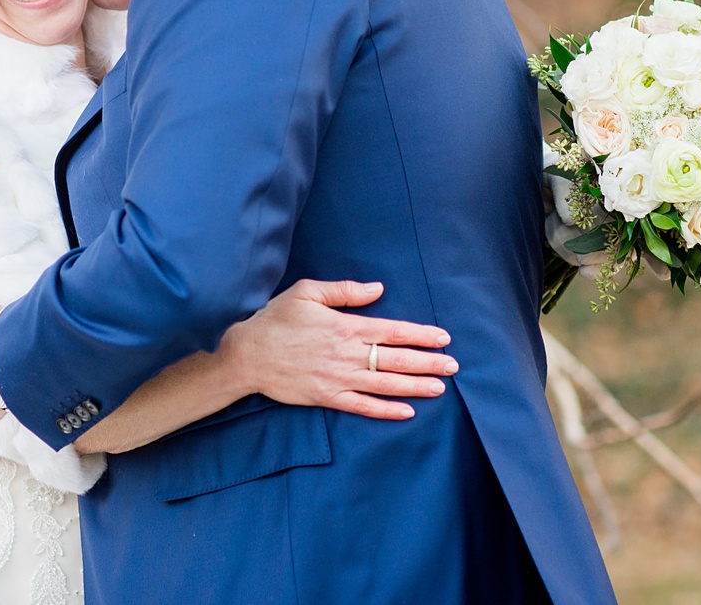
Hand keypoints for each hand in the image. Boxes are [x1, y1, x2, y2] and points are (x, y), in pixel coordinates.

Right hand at [219, 279, 458, 420]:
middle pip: (397, 359)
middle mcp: (347, 354)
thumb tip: (378, 289)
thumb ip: (345, 291)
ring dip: (415, 387)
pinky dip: (386, 410)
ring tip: (440, 388)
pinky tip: (407, 411)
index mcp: (346, 327)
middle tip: (453, 366)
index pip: (393, 331)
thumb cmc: (276, 319)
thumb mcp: (307, 293)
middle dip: (428, 363)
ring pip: (386, 384)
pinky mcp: (328, 397)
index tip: (443, 338)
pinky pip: (363, 407)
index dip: (421, 335)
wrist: (247, 355)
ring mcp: (339, 379)